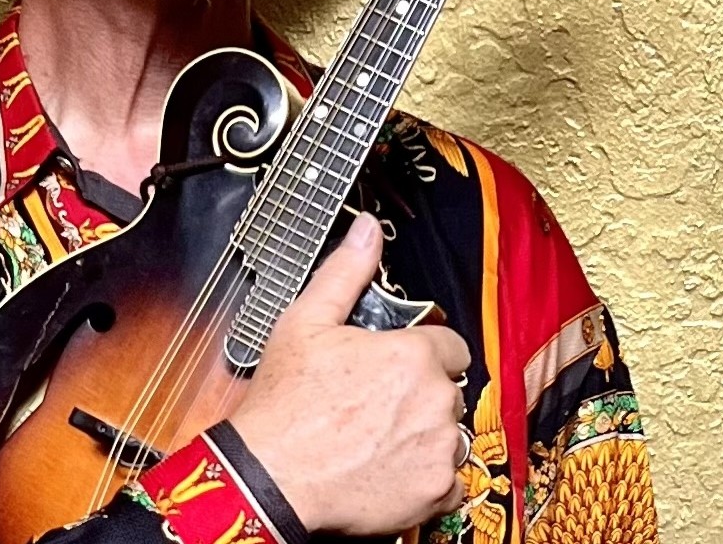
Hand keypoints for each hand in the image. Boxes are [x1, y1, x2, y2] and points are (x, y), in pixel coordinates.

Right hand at [228, 213, 469, 534]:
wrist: (272, 476)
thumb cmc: (287, 403)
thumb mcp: (307, 320)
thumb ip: (347, 271)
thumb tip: (366, 230)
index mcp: (411, 355)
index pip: (449, 346)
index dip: (422, 352)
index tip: (397, 365)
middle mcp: (435, 401)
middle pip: (448, 389)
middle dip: (420, 393)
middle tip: (378, 402)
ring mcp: (438, 450)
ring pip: (449, 434)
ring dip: (426, 434)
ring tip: (380, 436)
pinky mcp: (434, 493)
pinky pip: (448, 480)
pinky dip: (426, 477)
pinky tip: (390, 468)